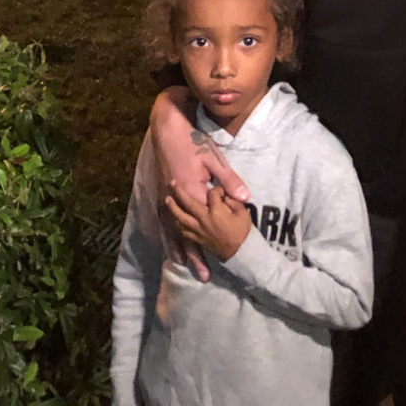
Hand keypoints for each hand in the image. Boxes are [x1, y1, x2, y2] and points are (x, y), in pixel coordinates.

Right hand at [150, 88, 250, 280]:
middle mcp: (175, 200)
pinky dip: (169, 234)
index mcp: (191, 192)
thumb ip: (229, 180)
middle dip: (194, 256)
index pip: (202, 225)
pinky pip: (165, 220)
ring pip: (172, 229)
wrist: (166, 129)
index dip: (207, 246)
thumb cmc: (193, 141)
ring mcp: (165, 197)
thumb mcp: (214, 158)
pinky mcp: (161, 193)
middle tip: (204, 276)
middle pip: (185, 234)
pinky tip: (171, 242)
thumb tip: (245, 199)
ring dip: (179, 248)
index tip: (214, 265)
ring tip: (185, 266)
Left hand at [166, 181, 252, 261]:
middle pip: (188, 203)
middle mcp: (203, 219)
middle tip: (172, 182)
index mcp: (216, 211)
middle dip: (179, 191)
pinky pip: (183, 231)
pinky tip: (175, 219)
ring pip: (181, 217)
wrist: (240, 254)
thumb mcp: (243, 213)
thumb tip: (224, 194)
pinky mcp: (197, 238)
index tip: (220, 191)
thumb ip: (232, 200)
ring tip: (168, 199)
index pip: (212, 194)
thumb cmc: (243, 232)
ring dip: (173, 208)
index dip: (217, 189)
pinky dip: (177, 224)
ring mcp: (198, 230)